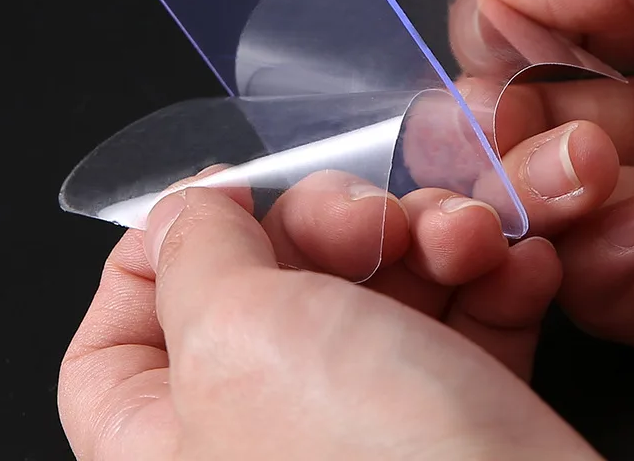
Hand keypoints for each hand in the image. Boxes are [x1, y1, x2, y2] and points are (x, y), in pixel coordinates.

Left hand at [58, 184, 601, 459]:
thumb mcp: (240, 334)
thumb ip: (191, 254)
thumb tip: (176, 213)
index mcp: (171, 442)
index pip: (117, 339)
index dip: (158, 252)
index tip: (225, 197)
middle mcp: (260, 434)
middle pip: (265, 280)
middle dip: (331, 222)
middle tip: (376, 223)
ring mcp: (362, 422)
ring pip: (373, 282)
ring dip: (429, 235)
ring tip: (466, 240)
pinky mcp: (453, 412)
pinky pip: (457, 313)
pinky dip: (487, 274)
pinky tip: (516, 266)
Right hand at [467, 0, 633, 366]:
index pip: (531, 28)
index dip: (493, 38)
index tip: (499, 48)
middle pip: (518, 126)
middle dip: (493, 129)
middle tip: (508, 128)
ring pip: (547, 212)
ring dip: (536, 197)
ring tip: (586, 172)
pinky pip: (611, 295)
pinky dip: (598, 270)